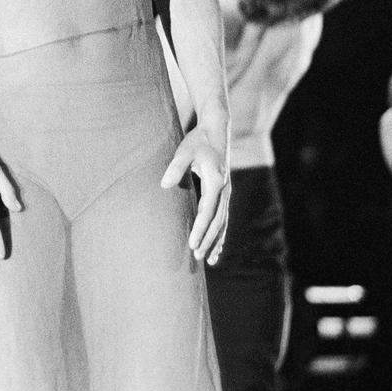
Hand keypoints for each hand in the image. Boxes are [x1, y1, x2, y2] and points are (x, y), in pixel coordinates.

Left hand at [162, 126, 229, 262]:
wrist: (216, 130)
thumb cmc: (198, 141)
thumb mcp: (184, 151)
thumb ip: (175, 167)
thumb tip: (165, 184)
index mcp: (216, 182)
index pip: (208, 211)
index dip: (200, 229)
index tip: (193, 243)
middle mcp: (224, 190)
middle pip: (218, 221)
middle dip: (208, 239)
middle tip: (197, 255)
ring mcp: (226, 192)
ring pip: (223, 222)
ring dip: (217, 241)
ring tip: (209, 259)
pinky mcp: (224, 192)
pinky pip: (223, 217)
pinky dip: (220, 233)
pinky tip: (218, 247)